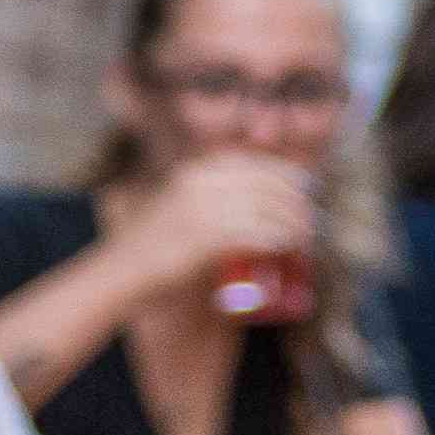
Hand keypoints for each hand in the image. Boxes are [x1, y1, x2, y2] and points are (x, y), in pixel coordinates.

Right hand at [109, 149, 318, 288]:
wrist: (122, 269)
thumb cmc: (154, 242)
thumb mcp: (182, 202)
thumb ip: (212, 194)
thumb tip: (258, 201)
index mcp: (200, 170)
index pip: (258, 164)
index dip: (288, 175)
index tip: (307, 187)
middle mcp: (205, 183)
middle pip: (269, 186)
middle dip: (297, 201)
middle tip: (312, 219)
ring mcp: (207, 209)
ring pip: (269, 210)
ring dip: (294, 223)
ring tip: (306, 237)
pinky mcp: (208, 237)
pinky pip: (258, 233)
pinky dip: (279, 239)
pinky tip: (288, 246)